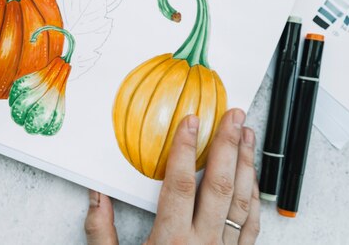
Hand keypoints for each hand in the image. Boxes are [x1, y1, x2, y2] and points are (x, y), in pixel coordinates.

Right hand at [85, 109, 259, 244]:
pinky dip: (254, 197)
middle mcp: (204, 244)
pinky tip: (252, 178)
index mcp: (172, 242)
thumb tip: (95, 196)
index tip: (190, 121)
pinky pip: (251, 225)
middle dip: (228, 146)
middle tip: (235, 115)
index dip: (186, 149)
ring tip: (248, 136)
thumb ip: (101, 232)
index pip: (181, 184)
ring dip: (246, 165)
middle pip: (220, 185)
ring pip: (242, 201)